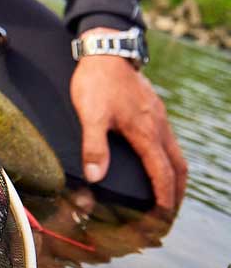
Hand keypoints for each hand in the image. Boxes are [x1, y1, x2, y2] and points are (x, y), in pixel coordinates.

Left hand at [70, 52, 187, 210]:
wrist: (105, 49)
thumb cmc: (96, 82)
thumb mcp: (90, 115)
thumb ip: (94, 146)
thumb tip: (96, 177)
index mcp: (145, 132)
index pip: (162, 174)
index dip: (163, 200)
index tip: (162, 219)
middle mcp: (158, 126)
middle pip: (178, 167)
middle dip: (176, 193)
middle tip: (169, 213)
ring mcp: (158, 115)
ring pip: (176, 152)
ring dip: (174, 175)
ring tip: (167, 193)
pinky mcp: (153, 107)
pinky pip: (169, 139)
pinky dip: (168, 157)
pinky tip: (156, 158)